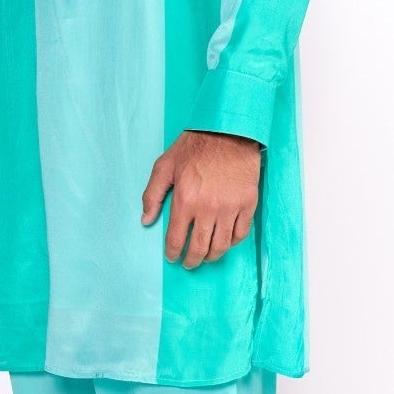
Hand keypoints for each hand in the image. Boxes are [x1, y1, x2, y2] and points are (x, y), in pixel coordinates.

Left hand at [140, 129, 260, 268]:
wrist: (229, 131)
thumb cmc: (195, 146)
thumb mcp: (164, 166)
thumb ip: (152, 195)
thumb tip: (146, 220)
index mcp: (185, 200)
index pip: (176, 239)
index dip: (173, 253)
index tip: (172, 257)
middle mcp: (208, 209)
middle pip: (200, 248)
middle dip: (192, 260)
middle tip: (188, 262)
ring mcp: (230, 208)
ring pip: (221, 245)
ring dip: (212, 256)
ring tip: (206, 256)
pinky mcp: (248, 204)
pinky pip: (240, 233)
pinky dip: (232, 242)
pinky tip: (225, 242)